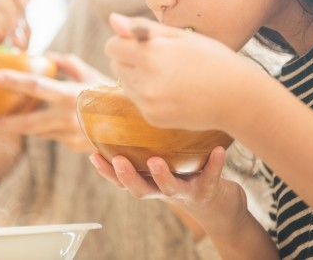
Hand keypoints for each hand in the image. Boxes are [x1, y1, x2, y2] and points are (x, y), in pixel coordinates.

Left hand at [0, 53, 113, 151]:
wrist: (138, 126)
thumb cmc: (115, 94)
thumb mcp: (92, 74)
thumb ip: (68, 63)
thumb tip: (46, 55)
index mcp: (72, 95)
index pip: (36, 86)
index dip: (13, 80)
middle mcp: (68, 118)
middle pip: (26, 123)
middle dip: (3, 122)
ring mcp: (70, 136)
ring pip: (37, 131)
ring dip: (21, 125)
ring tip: (2, 119)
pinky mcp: (73, 147)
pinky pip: (53, 136)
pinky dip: (46, 128)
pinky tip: (47, 121)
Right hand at [88, 147, 251, 235]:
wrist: (219, 206)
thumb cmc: (185, 177)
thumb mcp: (164, 165)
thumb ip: (148, 146)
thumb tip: (131, 106)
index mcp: (149, 183)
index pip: (122, 181)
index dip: (107, 172)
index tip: (94, 156)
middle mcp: (163, 191)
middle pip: (140, 190)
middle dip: (128, 177)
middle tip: (118, 161)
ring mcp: (185, 192)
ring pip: (171, 189)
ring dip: (162, 177)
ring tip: (156, 161)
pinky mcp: (208, 189)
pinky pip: (211, 176)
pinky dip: (214, 165)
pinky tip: (218, 150)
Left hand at [105, 13, 263, 131]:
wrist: (236, 97)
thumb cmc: (211, 59)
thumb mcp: (179, 36)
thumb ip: (142, 28)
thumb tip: (112, 19)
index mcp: (151, 53)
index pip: (112, 46)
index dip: (124, 42)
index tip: (141, 43)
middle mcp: (145, 80)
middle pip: (115, 65)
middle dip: (130, 60)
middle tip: (160, 59)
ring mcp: (148, 102)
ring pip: (125, 84)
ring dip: (137, 78)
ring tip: (168, 75)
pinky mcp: (153, 117)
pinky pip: (138, 101)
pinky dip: (148, 95)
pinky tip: (173, 91)